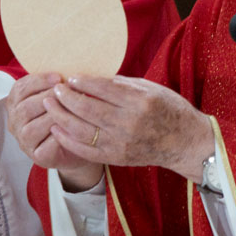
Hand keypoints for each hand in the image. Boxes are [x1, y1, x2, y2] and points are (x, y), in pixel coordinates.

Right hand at [6, 71, 102, 190]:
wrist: (79, 143)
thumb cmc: (68, 114)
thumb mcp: (60, 95)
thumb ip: (57, 84)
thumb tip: (69, 69)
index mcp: (16, 103)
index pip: (20, 88)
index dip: (39, 81)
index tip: (59, 77)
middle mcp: (15, 122)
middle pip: (25, 107)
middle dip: (49, 97)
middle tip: (69, 92)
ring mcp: (24, 140)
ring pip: (32, 127)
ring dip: (53, 116)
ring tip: (73, 109)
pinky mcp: (37, 157)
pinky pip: (45, 146)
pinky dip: (58, 136)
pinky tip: (72, 128)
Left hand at [45, 76, 214, 184]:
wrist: (185, 143)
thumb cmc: (170, 111)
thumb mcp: (152, 89)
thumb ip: (123, 85)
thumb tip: (92, 79)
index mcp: (140, 102)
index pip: (102, 88)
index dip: (83, 82)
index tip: (71, 78)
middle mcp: (130, 123)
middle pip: (87, 108)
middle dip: (66, 97)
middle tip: (55, 89)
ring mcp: (122, 143)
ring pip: (81, 129)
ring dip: (60, 116)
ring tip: (50, 105)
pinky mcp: (117, 157)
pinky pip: (86, 150)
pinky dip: (68, 139)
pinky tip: (57, 128)